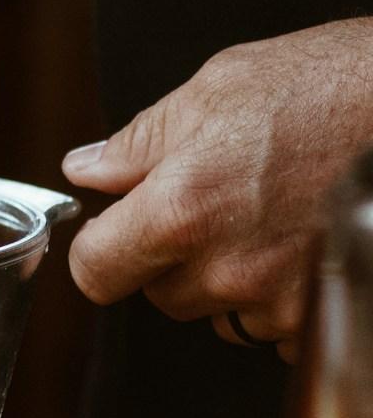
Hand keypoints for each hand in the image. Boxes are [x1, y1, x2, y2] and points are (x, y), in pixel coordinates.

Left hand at [62, 17, 372, 361]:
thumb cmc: (332, 86)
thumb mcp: (219, 88)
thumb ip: (139, 141)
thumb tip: (85, 170)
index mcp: (180, 211)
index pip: (95, 272)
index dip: (99, 251)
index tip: (113, 232)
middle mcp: (226, 270)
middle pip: (159, 294)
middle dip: (173, 258)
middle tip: (222, 204)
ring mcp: (281, 302)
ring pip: (220, 314)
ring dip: (231, 282)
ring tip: (276, 218)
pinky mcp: (324, 319)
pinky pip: (278, 331)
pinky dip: (285, 300)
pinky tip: (310, 244)